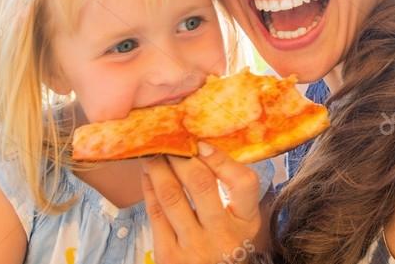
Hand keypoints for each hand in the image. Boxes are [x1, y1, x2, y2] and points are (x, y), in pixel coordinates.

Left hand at [140, 142, 263, 263]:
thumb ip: (229, 189)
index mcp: (246, 223)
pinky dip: (149, 187)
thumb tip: (201, 146)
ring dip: (158, 167)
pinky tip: (147, 175)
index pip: (243, 182)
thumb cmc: (224, 244)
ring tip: (153, 153)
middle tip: (169, 141)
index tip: (201, 144)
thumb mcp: (240, 221)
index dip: (220, 158)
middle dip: (180, 156)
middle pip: (200, 183)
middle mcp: (223, 236)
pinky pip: (155, 212)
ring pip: (171, 195)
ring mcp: (195, 247)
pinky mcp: (169, 256)